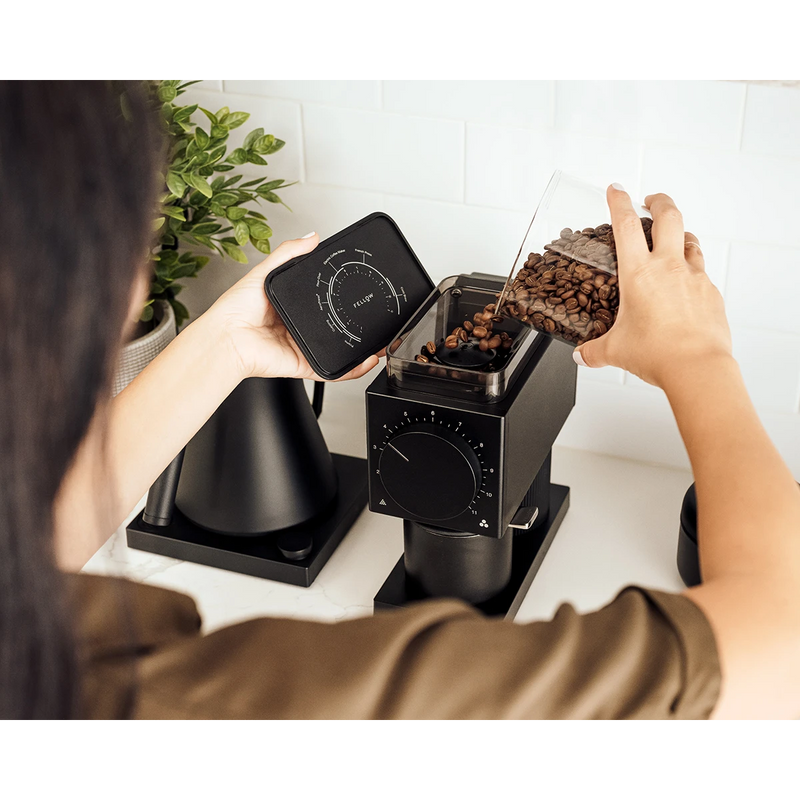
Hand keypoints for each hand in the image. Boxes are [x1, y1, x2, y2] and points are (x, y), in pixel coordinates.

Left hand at [203, 233, 380, 382]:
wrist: (227, 338)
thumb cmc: (235, 309)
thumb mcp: (264, 272)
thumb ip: (288, 254)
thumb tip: (311, 236)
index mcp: (289, 307)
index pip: (320, 300)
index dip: (338, 296)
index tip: (355, 289)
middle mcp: (297, 328)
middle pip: (331, 325)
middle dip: (353, 322)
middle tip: (371, 313)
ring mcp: (302, 347)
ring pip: (336, 348)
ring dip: (359, 347)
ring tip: (377, 339)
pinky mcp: (304, 364)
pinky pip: (331, 370)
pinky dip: (352, 369)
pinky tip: (367, 360)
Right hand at [574, 186, 731, 388]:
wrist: (696, 367)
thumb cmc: (657, 353)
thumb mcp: (615, 351)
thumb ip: (594, 351)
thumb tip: (581, 355)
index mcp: (639, 273)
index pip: (626, 225)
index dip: (618, 202)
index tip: (616, 190)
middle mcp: (669, 267)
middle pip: (669, 216)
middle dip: (660, 201)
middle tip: (652, 199)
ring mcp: (694, 277)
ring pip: (691, 240)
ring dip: (681, 233)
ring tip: (673, 238)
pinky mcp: (711, 293)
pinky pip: (702, 272)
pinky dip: (692, 270)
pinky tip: (686, 283)